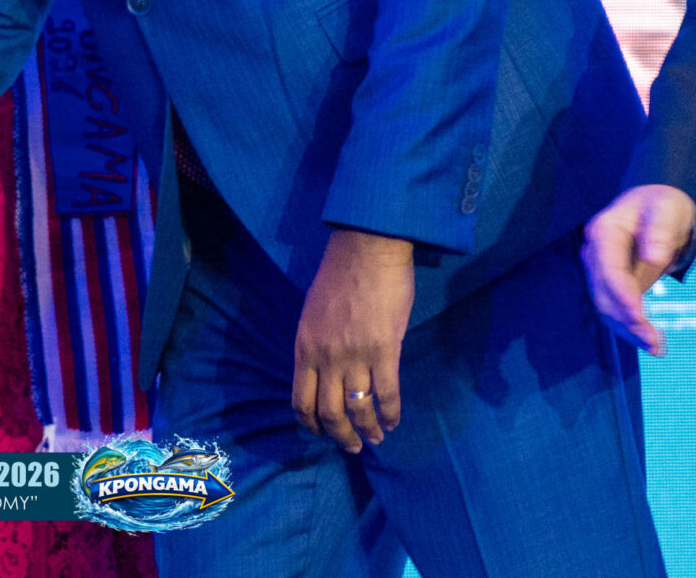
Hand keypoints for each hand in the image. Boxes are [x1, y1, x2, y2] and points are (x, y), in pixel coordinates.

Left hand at [292, 228, 413, 454]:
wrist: (366, 250)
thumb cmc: (339, 276)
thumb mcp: (312, 313)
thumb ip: (315, 344)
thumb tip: (323, 371)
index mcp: (305, 348)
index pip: (301, 400)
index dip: (311, 424)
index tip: (322, 433)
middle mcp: (326, 358)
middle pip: (329, 413)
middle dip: (340, 436)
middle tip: (352, 446)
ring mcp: (355, 356)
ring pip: (358, 409)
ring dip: (368, 430)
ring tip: (376, 438)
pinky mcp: (384, 350)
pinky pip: (387, 393)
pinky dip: (391, 413)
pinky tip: (394, 421)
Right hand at [582, 183, 695, 355]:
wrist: (657, 206)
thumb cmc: (662, 205)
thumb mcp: (667, 210)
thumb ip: (660, 231)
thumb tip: (654, 257)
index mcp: (604, 232)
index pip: (608, 269)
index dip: (622, 295)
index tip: (640, 317)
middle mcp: (595, 253)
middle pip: (603, 293)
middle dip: (626, 320)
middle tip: (654, 341)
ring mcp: (601, 269)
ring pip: (607, 307)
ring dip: (628, 329)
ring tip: (656, 348)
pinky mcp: (613, 283)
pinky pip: (617, 309)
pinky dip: (631, 327)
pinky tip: (651, 342)